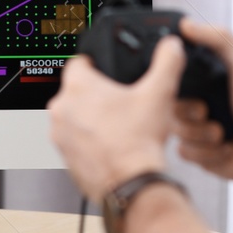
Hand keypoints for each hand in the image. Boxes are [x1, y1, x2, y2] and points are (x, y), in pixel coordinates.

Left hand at [48, 36, 187, 200]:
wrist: (132, 185)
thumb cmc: (138, 144)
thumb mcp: (160, 94)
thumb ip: (167, 62)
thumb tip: (172, 46)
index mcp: (79, 87)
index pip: (79, 62)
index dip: (96, 64)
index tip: (107, 71)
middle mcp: (62, 109)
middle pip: (76, 91)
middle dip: (96, 94)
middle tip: (119, 102)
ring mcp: (60, 136)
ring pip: (74, 117)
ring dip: (90, 118)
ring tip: (117, 126)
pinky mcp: (64, 158)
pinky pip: (74, 141)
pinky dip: (88, 141)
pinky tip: (111, 145)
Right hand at [173, 19, 232, 195]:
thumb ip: (218, 39)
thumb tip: (187, 24)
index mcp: (210, 81)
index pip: (175, 77)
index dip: (176, 82)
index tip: (191, 86)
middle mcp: (203, 103)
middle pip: (170, 104)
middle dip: (190, 111)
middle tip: (208, 110)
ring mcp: (200, 129)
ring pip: (176, 130)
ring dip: (202, 133)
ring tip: (224, 132)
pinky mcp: (201, 153)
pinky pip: (185, 152)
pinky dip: (206, 152)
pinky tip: (226, 147)